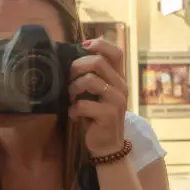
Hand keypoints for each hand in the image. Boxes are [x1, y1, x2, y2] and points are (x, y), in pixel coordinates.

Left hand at [68, 38, 127, 156]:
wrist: (108, 145)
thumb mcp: (98, 94)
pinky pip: (83, 104)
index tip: (83, 46)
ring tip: (71, 99)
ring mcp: (116, 100)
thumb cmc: (97, 116)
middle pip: (97, 62)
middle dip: (76, 67)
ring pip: (89, 80)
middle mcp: (120, 86)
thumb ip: (92, 77)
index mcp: (118, 78)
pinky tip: (74, 116)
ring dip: (73, 89)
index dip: (99, 44)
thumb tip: (72, 59)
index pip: (116, 52)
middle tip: (69, 80)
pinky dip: (73, 110)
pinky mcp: (108, 115)